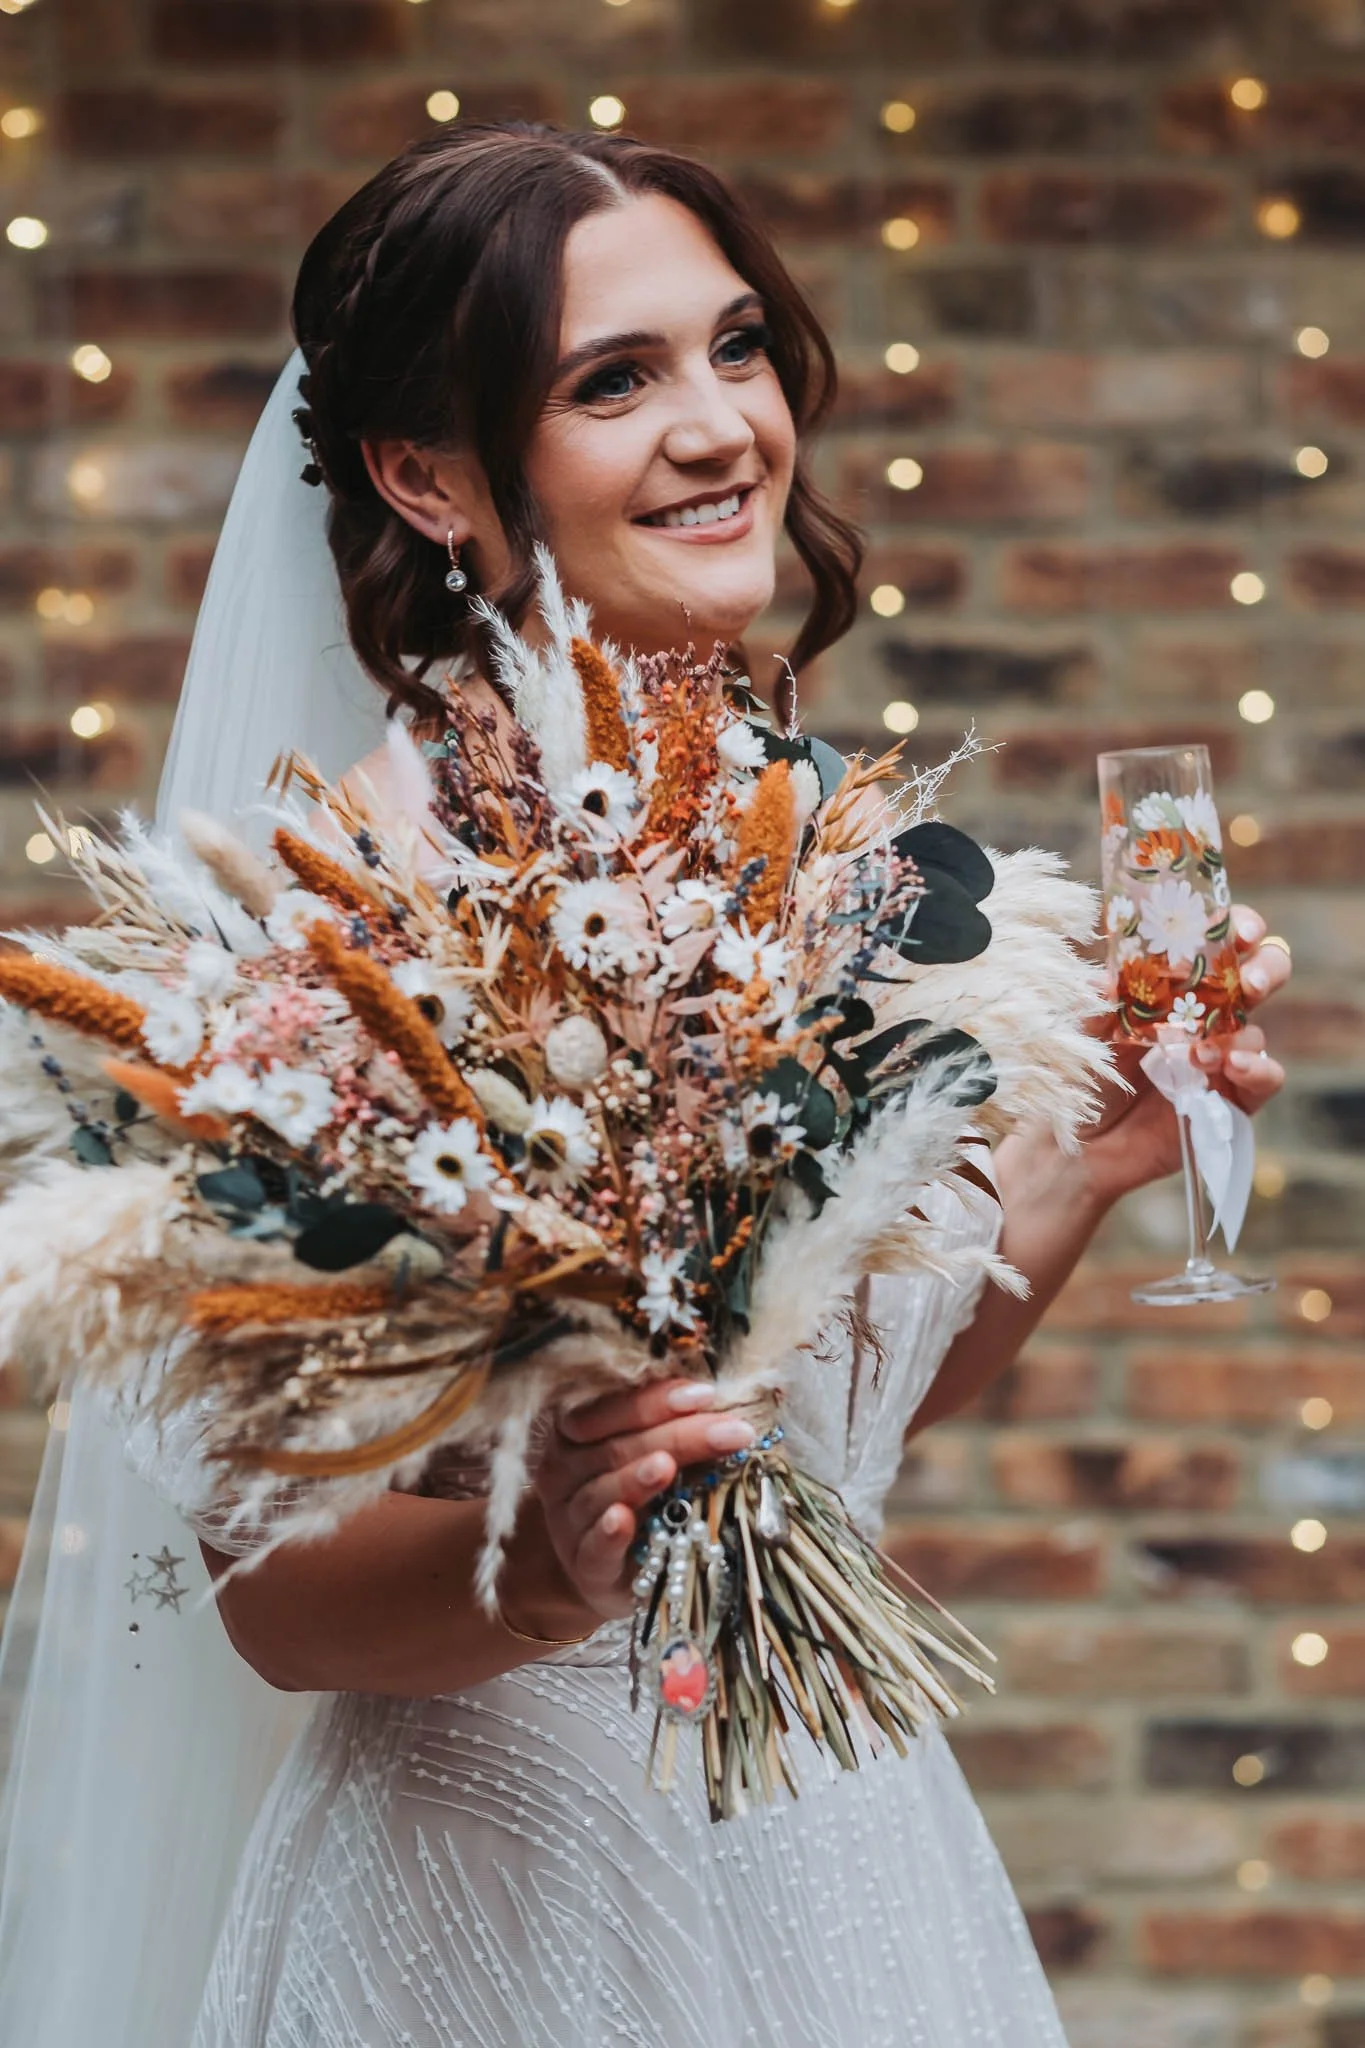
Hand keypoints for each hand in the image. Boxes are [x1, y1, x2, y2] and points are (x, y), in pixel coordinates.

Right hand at [531, 1379, 753, 1621]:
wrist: (614, 1569)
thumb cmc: (638, 1498)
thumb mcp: (648, 1454)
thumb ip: (671, 1428)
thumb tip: (725, 1403)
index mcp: (575, 1433)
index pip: (610, 1409)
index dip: (654, 1400)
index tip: (705, 1395)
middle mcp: (563, 1472)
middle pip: (616, 1448)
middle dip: (678, 1436)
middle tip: (732, 1432)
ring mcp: (568, 1521)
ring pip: (601, 1493)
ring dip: (636, 1478)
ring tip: (667, 1466)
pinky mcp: (583, 1565)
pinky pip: (593, 1547)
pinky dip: (607, 1533)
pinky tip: (623, 1519)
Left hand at [1082, 905, 1290, 1209]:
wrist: (1078, 1147)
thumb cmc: (1080, 1077)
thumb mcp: (1082, 1033)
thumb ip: (1095, 1004)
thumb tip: (1105, 978)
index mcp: (1172, 988)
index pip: (1217, 944)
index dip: (1235, 928)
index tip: (1234, 931)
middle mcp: (1204, 1017)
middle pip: (1258, 976)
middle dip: (1265, 968)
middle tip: (1248, 982)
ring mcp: (1220, 1057)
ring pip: (1257, 1030)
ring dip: (1240, 1034)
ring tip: (1202, 1052)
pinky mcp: (1230, 1100)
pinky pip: (1265, 1077)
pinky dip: (1258, 1068)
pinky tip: (1231, 1068)